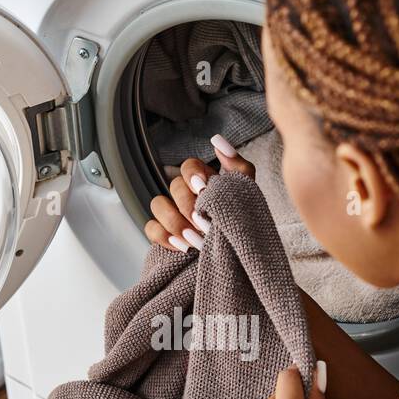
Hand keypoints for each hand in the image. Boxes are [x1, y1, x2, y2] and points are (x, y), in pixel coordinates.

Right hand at [144, 135, 255, 252]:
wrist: (239, 257)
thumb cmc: (243, 225)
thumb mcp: (247, 194)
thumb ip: (238, 168)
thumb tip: (216, 141)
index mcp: (205, 181)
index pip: (188, 165)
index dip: (192, 175)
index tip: (204, 190)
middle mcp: (187, 194)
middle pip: (174, 186)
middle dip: (188, 206)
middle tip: (204, 223)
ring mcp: (173, 214)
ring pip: (157, 204)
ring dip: (175, 222)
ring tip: (195, 240)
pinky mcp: (165, 234)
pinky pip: (151, 228)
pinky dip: (164, 237)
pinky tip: (182, 247)